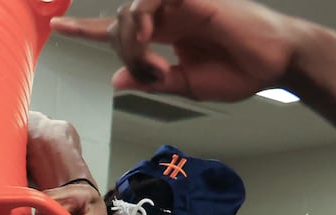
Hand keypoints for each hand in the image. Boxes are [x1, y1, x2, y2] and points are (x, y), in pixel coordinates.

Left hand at [53, 0, 301, 102]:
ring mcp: (180, 5)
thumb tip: (115, 80)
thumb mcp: (188, 85)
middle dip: (122, 52)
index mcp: (169, 34)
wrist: (277, 62)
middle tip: (149, 75)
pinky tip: (152, 41)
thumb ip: (153, 81)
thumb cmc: (241, 71)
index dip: (88, 30)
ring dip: (131, 43)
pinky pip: (150, 1)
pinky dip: (142, 24)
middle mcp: (170, 15)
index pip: (121, 30)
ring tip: (153, 64)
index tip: (58, 27)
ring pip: (131, 12)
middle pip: (121, 24)